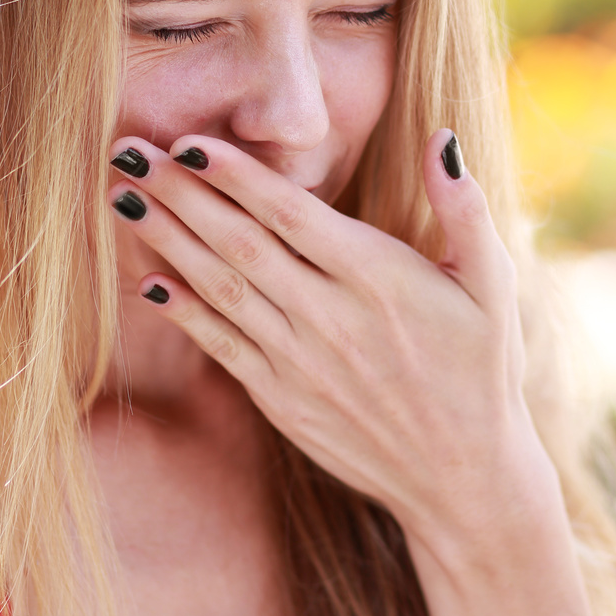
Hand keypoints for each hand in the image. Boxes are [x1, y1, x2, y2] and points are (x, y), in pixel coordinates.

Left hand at [106, 129, 596, 615]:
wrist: (464, 477)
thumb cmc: (481, 368)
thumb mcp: (493, 285)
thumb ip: (465, 209)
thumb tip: (441, 137)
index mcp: (380, 280)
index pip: (292, 214)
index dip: (236, 175)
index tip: (188, 141)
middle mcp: (332, 319)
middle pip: (240, 243)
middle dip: (180, 193)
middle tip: (129, 151)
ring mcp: (302, 363)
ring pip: (221, 289)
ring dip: (167, 240)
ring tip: (122, 197)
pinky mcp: (282, 400)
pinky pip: (222, 346)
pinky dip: (183, 311)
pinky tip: (146, 279)